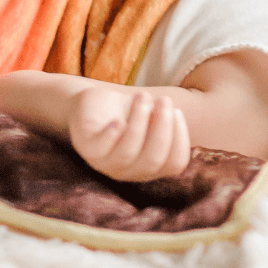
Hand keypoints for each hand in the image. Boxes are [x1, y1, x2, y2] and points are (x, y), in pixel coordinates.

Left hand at [68, 87, 190, 180]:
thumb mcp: (150, 116)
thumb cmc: (127, 111)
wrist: (93, 103)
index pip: (174, 164)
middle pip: (152, 160)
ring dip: (139, 122)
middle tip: (164, 100)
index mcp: (150, 167)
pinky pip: (99, 149)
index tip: (177, 112)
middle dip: (163, 128)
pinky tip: (117, 120)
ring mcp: (106, 162)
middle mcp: (129, 171)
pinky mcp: (86, 148)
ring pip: (127, 154)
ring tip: (142, 96)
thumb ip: (166, 122)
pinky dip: (110, 135)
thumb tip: (176, 116)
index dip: (180, 139)